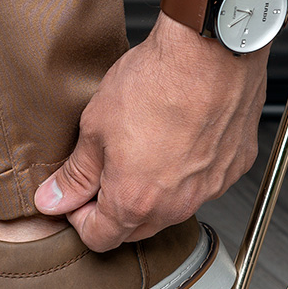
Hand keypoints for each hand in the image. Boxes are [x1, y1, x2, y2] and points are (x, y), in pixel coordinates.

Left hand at [34, 15, 265, 250]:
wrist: (212, 50)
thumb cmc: (156, 82)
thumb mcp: (96, 127)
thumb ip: (75, 174)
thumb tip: (53, 199)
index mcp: (135, 201)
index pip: (100, 239)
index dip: (79, 219)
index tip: (75, 196)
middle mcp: (176, 205)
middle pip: (135, 229)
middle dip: (113, 208)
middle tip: (102, 172)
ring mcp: (210, 188)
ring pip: (171, 208)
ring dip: (150, 191)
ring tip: (139, 148)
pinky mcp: (234, 167)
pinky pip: (202, 183)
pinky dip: (186, 171)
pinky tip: (175, 138)